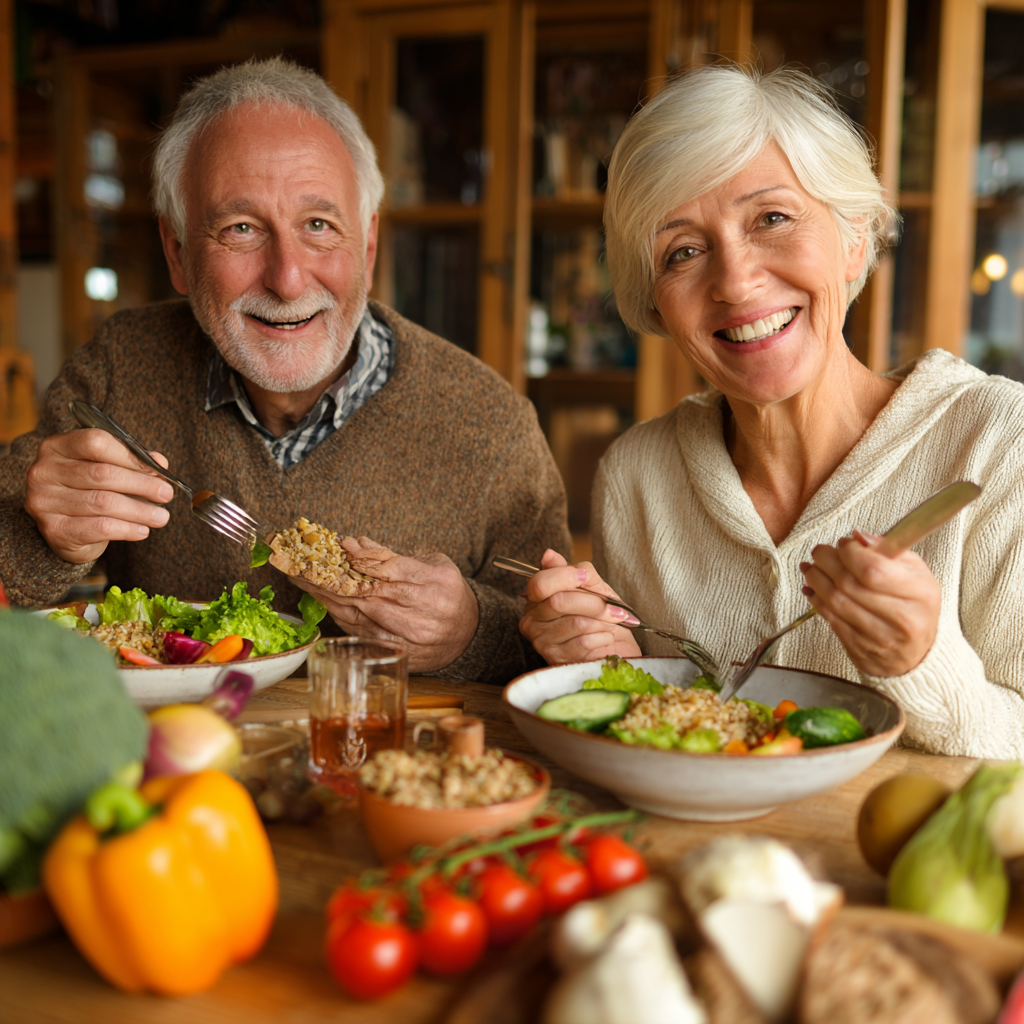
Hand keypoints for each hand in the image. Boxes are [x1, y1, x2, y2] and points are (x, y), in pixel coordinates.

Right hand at [24, 428, 172, 563]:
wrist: (64, 530)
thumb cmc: (88, 491)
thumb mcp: (107, 469)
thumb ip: (131, 462)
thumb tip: (159, 462)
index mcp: (56, 447)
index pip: (96, 443)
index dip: (131, 456)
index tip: (158, 469)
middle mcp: (44, 471)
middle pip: (102, 474)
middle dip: (141, 485)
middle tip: (167, 494)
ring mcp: (44, 501)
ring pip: (104, 503)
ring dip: (139, 510)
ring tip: (161, 517)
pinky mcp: (54, 530)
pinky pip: (99, 528)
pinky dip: (127, 529)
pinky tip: (142, 531)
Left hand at [287, 537, 478, 672]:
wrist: (468, 634)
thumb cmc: (446, 593)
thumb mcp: (432, 564)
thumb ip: (392, 555)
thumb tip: (354, 543)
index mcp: (437, 582)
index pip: (391, 568)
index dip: (362, 557)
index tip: (338, 546)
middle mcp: (425, 612)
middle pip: (369, 592)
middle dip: (332, 578)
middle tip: (302, 565)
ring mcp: (410, 636)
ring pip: (361, 614)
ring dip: (328, 597)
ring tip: (303, 580)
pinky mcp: (397, 651)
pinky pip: (361, 631)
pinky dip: (340, 614)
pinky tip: (322, 601)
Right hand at [519, 549, 641, 664]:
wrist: (615, 646)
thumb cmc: (601, 615)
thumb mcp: (593, 587)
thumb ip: (573, 571)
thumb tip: (548, 554)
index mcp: (537, 597)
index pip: (540, 583)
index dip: (564, 577)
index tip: (586, 577)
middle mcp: (532, 619)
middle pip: (559, 602)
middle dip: (593, 603)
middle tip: (616, 608)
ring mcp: (541, 641)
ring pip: (575, 623)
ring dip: (602, 622)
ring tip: (614, 622)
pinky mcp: (556, 659)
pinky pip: (583, 642)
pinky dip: (602, 637)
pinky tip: (607, 636)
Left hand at [800, 530, 941, 676]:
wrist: (915, 653)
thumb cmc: (913, 605)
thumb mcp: (914, 573)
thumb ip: (888, 551)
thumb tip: (857, 536)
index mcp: (920, 593)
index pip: (873, 569)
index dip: (850, 552)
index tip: (843, 544)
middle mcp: (902, 617)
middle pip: (848, 583)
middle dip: (826, 561)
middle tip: (820, 552)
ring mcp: (879, 636)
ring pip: (835, 600)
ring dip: (816, 579)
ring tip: (812, 567)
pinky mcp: (859, 647)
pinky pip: (829, 617)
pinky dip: (816, 598)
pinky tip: (813, 587)